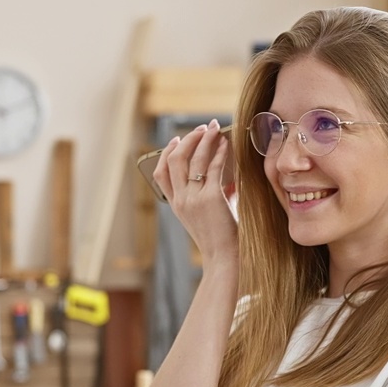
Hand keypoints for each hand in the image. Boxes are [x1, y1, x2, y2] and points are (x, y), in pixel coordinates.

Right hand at [153, 119, 236, 265]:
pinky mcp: (211, 198)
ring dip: (204, 139)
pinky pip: (213, 167)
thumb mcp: (208, 214)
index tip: (177, 139)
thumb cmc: (221, 238)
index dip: (166, 152)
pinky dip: (219, 152)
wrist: (225, 258)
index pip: (161, 173)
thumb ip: (211, 192)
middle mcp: (180, 200)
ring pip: (193, 159)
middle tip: (202, 129)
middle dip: (188, 139)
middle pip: (175, 160)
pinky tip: (226, 144)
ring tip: (215, 129)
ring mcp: (193, 199)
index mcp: (175, 205)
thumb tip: (225, 172)